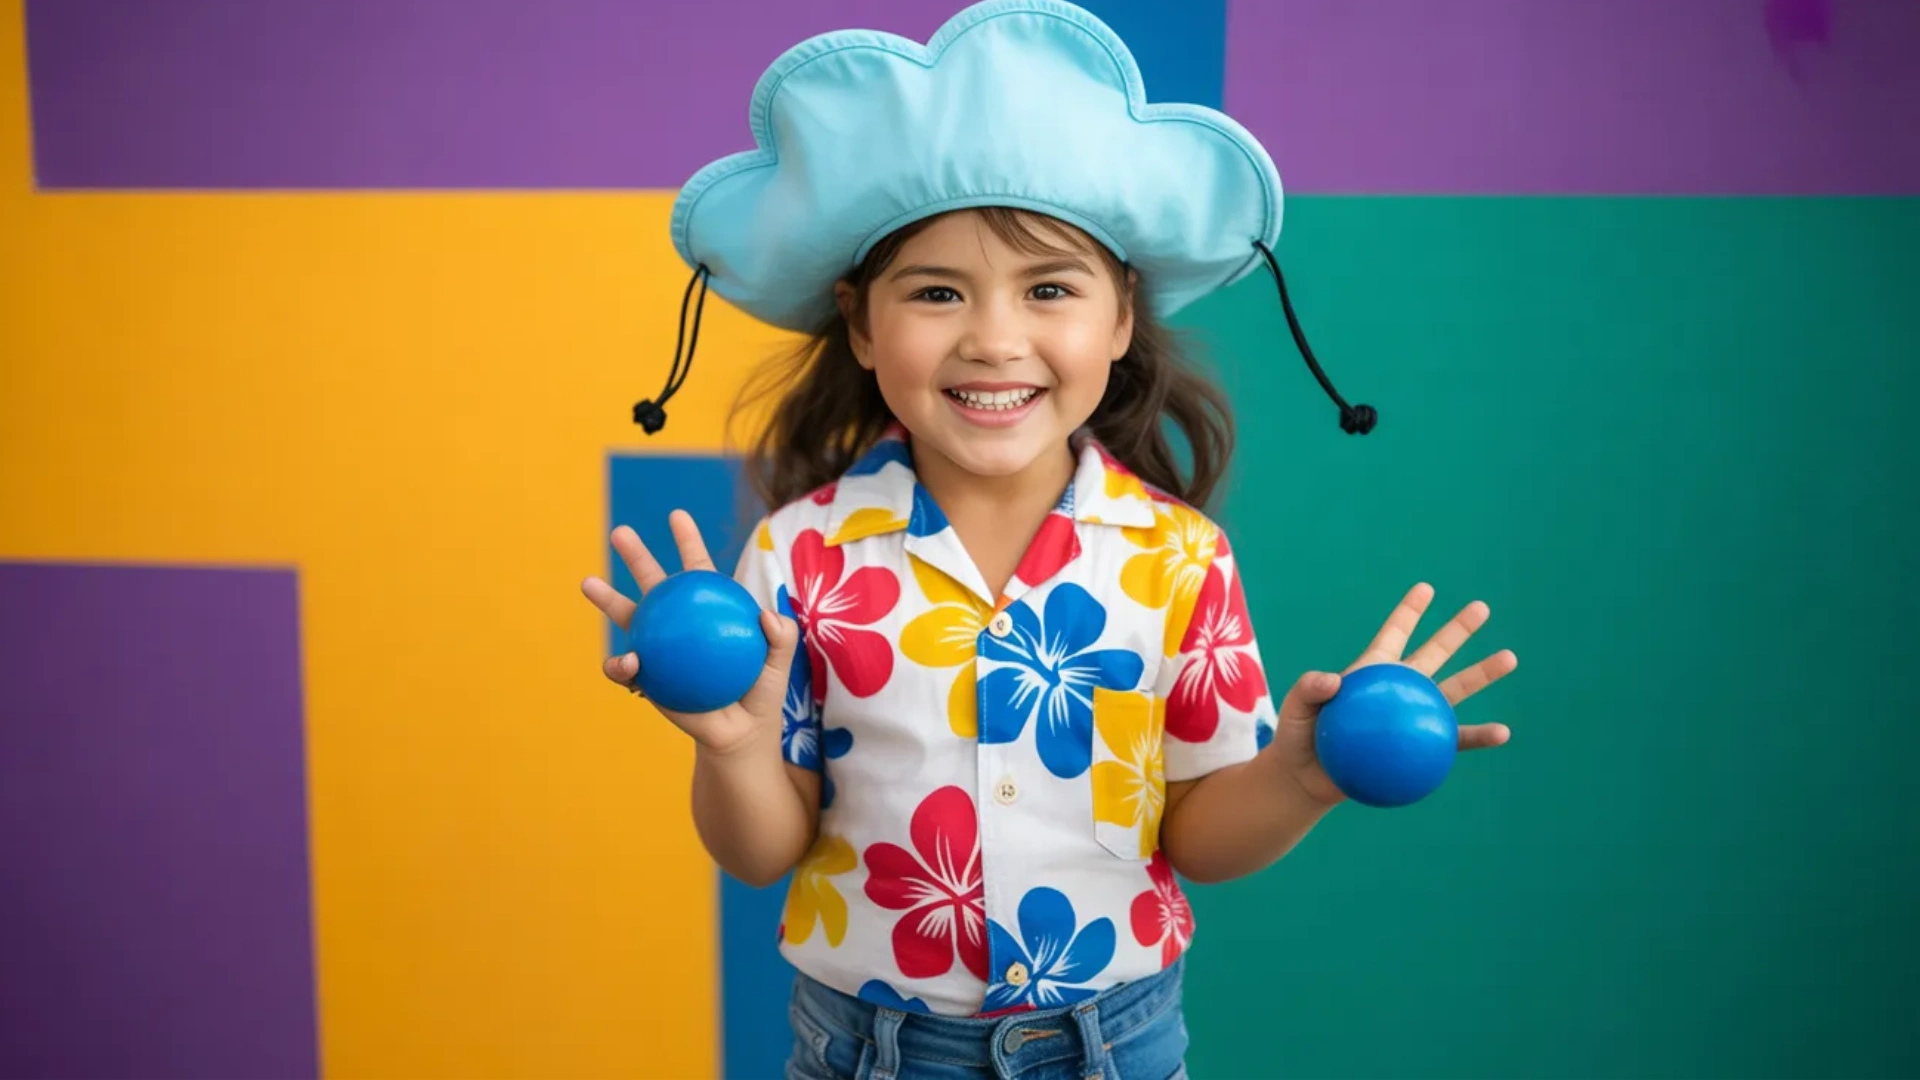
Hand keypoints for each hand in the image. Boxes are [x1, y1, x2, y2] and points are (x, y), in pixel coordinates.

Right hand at [579, 510, 799, 758]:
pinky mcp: (645, 678)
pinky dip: (621, 662)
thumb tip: (764, 614)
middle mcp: (677, 624)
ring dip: (606, 599)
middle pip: (653, 583)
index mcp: (707, 610)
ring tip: (588, 582)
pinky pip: (626, 667)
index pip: (697, 569)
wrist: (740, 733)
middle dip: (634, 556)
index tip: (676, 515)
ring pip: (628, 617)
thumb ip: (780, 636)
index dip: (687, 541)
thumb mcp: (780, 663)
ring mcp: (657, 649)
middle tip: (619, 532)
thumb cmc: (761, 693)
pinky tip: (627, 661)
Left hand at [1272, 582, 1517, 807]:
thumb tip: (1334, 680)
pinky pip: (1455, 740)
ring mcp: (1415, 716)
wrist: (1309, 777)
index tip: (1426, 588)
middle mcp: (1400, 688)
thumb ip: (1310, 689)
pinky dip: (1478, 736)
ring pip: (1454, 691)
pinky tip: (1501, 733)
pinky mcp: (1423, 747)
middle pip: (1434, 653)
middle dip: (1458, 630)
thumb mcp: (1296, 708)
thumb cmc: (1300, 737)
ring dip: (1482, 675)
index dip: (1409, 612)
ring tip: (1509, 658)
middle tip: (1482, 608)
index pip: (1394, 634)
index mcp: (1373, 670)